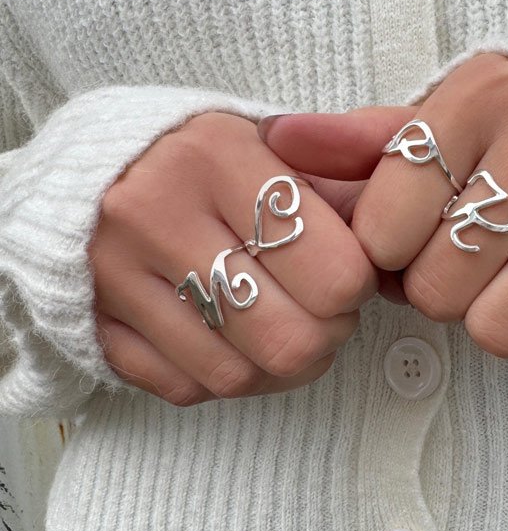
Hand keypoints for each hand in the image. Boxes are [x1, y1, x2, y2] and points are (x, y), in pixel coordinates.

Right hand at [89, 111, 377, 405]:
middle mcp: (154, 212)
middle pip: (290, 338)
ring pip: (238, 374)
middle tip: (328, 310)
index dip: (360, 287)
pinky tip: (242, 342)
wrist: (97, 165)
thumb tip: (391, 234)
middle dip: (328, 335)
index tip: (352, 272)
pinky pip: (187, 388)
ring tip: (291, 325)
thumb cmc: (208, 158)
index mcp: (215, 155)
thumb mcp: (274, 142)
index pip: (333, 270)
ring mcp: (114, 274)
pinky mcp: (93, 322)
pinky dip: (231, 376)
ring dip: (283, 365)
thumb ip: (341, 176)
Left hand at [260, 52, 507, 370]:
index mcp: (482, 98)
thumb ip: (362, 139)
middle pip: (435, 289)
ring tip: (505, 274)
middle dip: (435, 284)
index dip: (385, 247)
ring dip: (488, 316)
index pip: (384, 226)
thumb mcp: (448, 113)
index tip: (409, 232)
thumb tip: (277, 140)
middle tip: (463, 254)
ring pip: (495, 331)